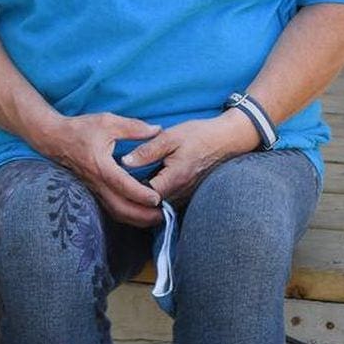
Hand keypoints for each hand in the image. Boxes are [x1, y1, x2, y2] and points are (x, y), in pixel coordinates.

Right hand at [39, 111, 163, 227]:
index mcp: (102, 166)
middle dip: (142, 216)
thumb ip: (134, 127)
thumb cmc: (81, 129)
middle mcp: (98, 183)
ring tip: (154, 219)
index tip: (158, 199)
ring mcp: (94, 189)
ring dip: (135, 218)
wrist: (54, 138)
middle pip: (120, 208)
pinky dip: (126, 214)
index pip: (124, 186)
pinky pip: (110, 208)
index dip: (142, 194)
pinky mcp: (94, 191)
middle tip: (163, 216)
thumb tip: (157, 130)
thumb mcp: (109, 121)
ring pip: (115, 212)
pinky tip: (139, 212)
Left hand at [121, 111, 259, 204]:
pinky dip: (155, 200)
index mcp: (173, 178)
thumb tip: (124, 161)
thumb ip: (147, 150)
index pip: (145, 196)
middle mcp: (180, 193)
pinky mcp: (189, 194)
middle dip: (133, 201)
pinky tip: (145, 188)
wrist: (226, 139)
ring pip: (159, 208)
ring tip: (127, 190)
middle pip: (150, 207)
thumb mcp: (170, 136)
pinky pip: (168, 203)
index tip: (117, 183)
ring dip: (143, 202)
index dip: (129, 192)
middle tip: (117, 190)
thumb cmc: (199, 135)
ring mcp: (186, 196)